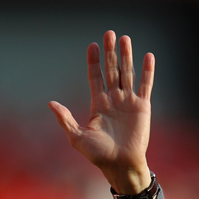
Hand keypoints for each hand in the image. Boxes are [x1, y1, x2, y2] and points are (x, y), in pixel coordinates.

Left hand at [50, 31, 153, 193]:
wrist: (120, 165)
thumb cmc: (98, 155)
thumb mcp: (77, 137)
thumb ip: (65, 120)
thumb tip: (51, 104)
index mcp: (98, 104)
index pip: (95, 77)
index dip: (94, 62)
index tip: (92, 46)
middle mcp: (113, 100)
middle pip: (111, 70)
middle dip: (110, 52)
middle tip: (109, 33)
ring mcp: (128, 102)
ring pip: (127, 73)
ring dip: (126, 56)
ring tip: (125, 38)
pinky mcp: (142, 106)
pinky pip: (145, 85)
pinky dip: (147, 71)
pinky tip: (147, 56)